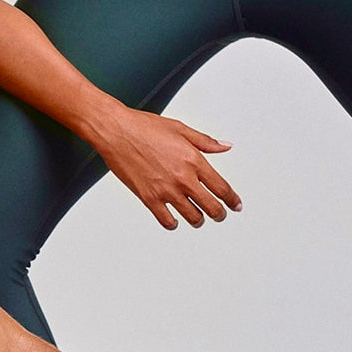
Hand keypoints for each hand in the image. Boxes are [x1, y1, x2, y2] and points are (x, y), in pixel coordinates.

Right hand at [90, 105, 241, 229]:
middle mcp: (182, 178)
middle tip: (220, 214)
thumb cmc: (143, 127)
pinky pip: (167, 221)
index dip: (232, 200)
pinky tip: (174, 220)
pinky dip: (173, 224)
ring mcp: (166, 190)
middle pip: (211, 207)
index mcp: (193, 160)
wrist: (116, 132)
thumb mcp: (180, 129)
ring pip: (192, 217)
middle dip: (219, 214)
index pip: (222, 188)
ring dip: (199, 220)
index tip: (235, 205)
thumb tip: (225, 146)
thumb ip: (206, 142)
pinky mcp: (149, 198)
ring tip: (199, 219)